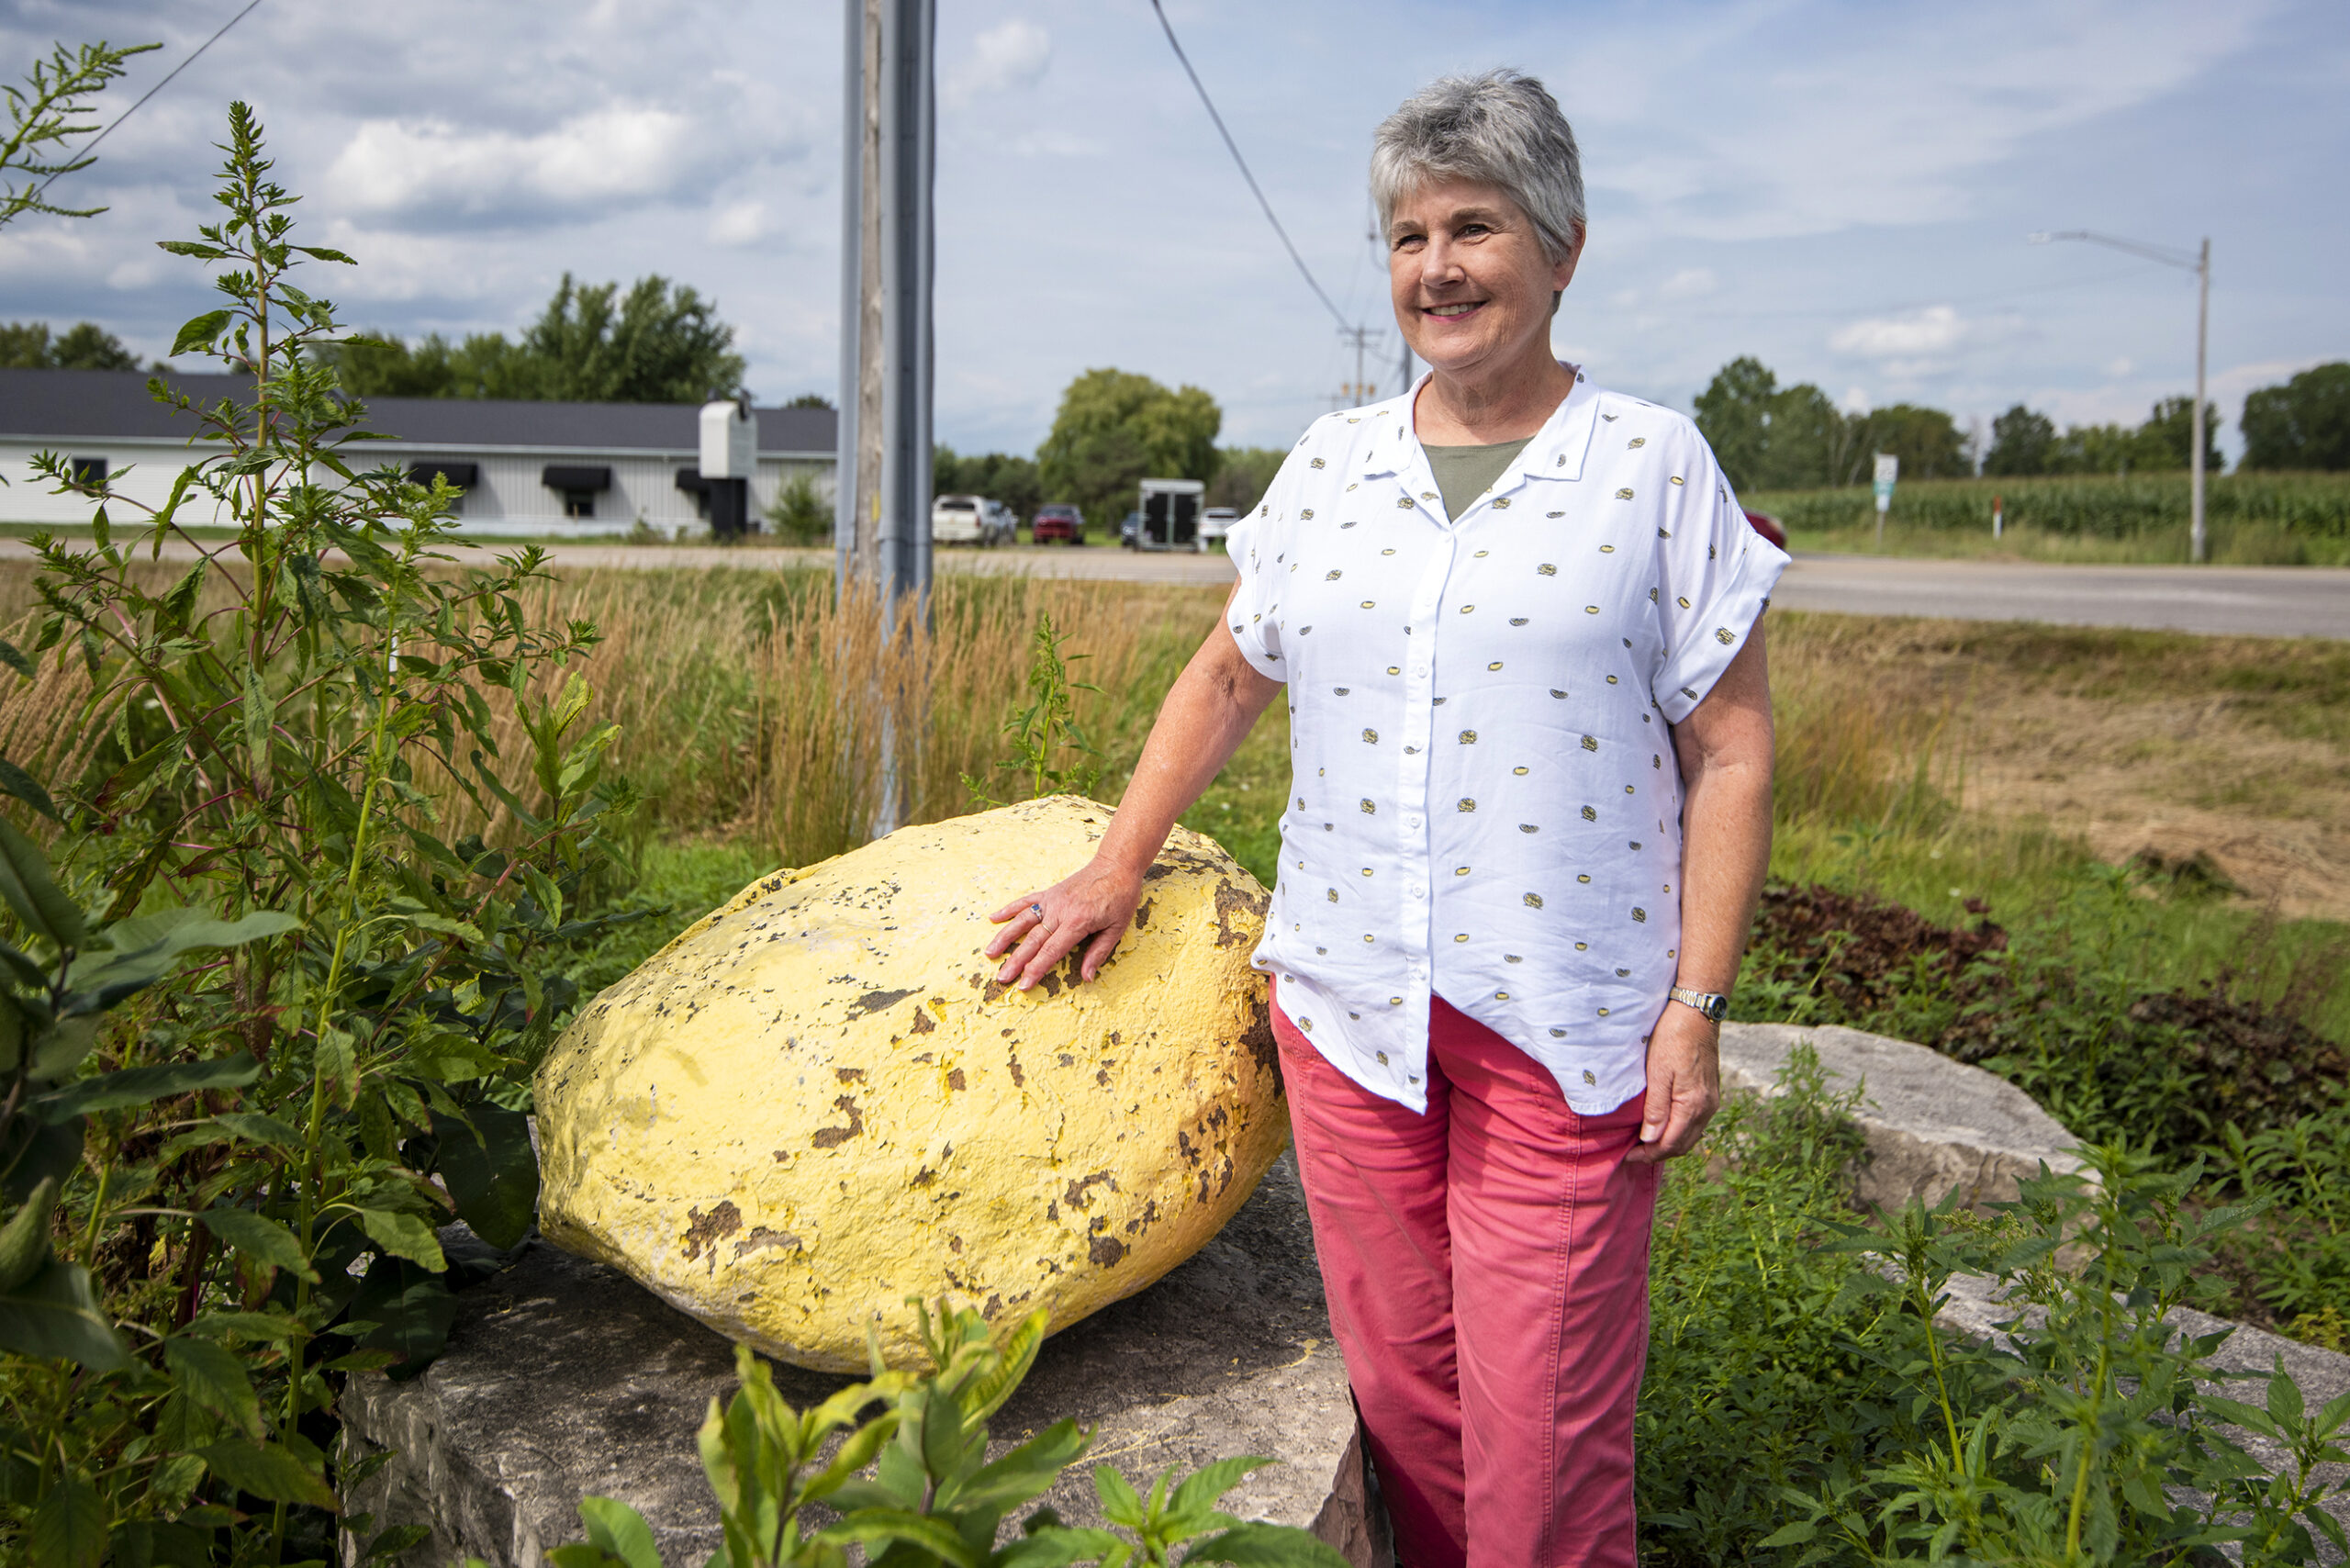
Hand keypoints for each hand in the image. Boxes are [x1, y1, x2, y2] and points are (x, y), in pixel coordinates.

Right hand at [984, 855, 1145, 989]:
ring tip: (990, 953)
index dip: (1036, 969)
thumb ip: (1099, 953)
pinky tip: (993, 918)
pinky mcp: (1050, 893)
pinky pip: (1026, 902)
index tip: (1023, 984)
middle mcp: (1060, 911)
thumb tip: (1087, 977)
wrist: (1116, 865)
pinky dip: (1009, 909)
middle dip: (1016, 961)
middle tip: (1002, 978)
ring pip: (1023, 921)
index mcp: (1078, 922)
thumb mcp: (1117, 928)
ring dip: (1005, 937)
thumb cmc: (1120, 897)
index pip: (1052, 951)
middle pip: (1033, 940)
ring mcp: (1052, 900)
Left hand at [1625, 1002, 1720, 1163]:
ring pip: (1691, 1135)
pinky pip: (1696, 1122)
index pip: (1671, 1144)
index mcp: (1693, 1104)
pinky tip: (1664, 1125)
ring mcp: (1712, 1100)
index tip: (1628, 1155)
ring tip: (1646, 1142)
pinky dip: (1679, 1130)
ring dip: (1670, 1143)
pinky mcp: (1711, 1091)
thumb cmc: (1673, 1037)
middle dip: (1659, 1153)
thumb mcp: (1658, 1072)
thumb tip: (1651, 1139)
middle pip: (1683, 1145)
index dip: (1649, 1154)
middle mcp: (1707, 1107)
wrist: (1697, 1011)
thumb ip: (1657, 1108)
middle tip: (1634, 1153)